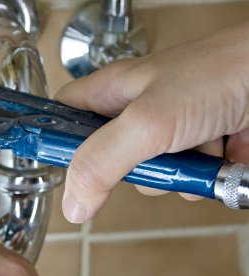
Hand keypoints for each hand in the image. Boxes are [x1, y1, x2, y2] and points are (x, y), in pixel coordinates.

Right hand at [55, 22, 248, 222]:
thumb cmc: (219, 73)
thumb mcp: (147, 121)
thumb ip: (102, 162)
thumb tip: (73, 203)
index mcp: (112, 91)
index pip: (63, 117)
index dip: (55, 141)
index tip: (57, 169)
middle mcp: (138, 112)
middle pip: (107, 162)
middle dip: (131, 170)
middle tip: (148, 153)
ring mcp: (171, 134)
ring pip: (151, 180)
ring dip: (173, 176)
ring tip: (194, 147)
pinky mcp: (201, 152)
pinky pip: (186, 184)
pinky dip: (201, 178)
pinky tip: (216, 155)